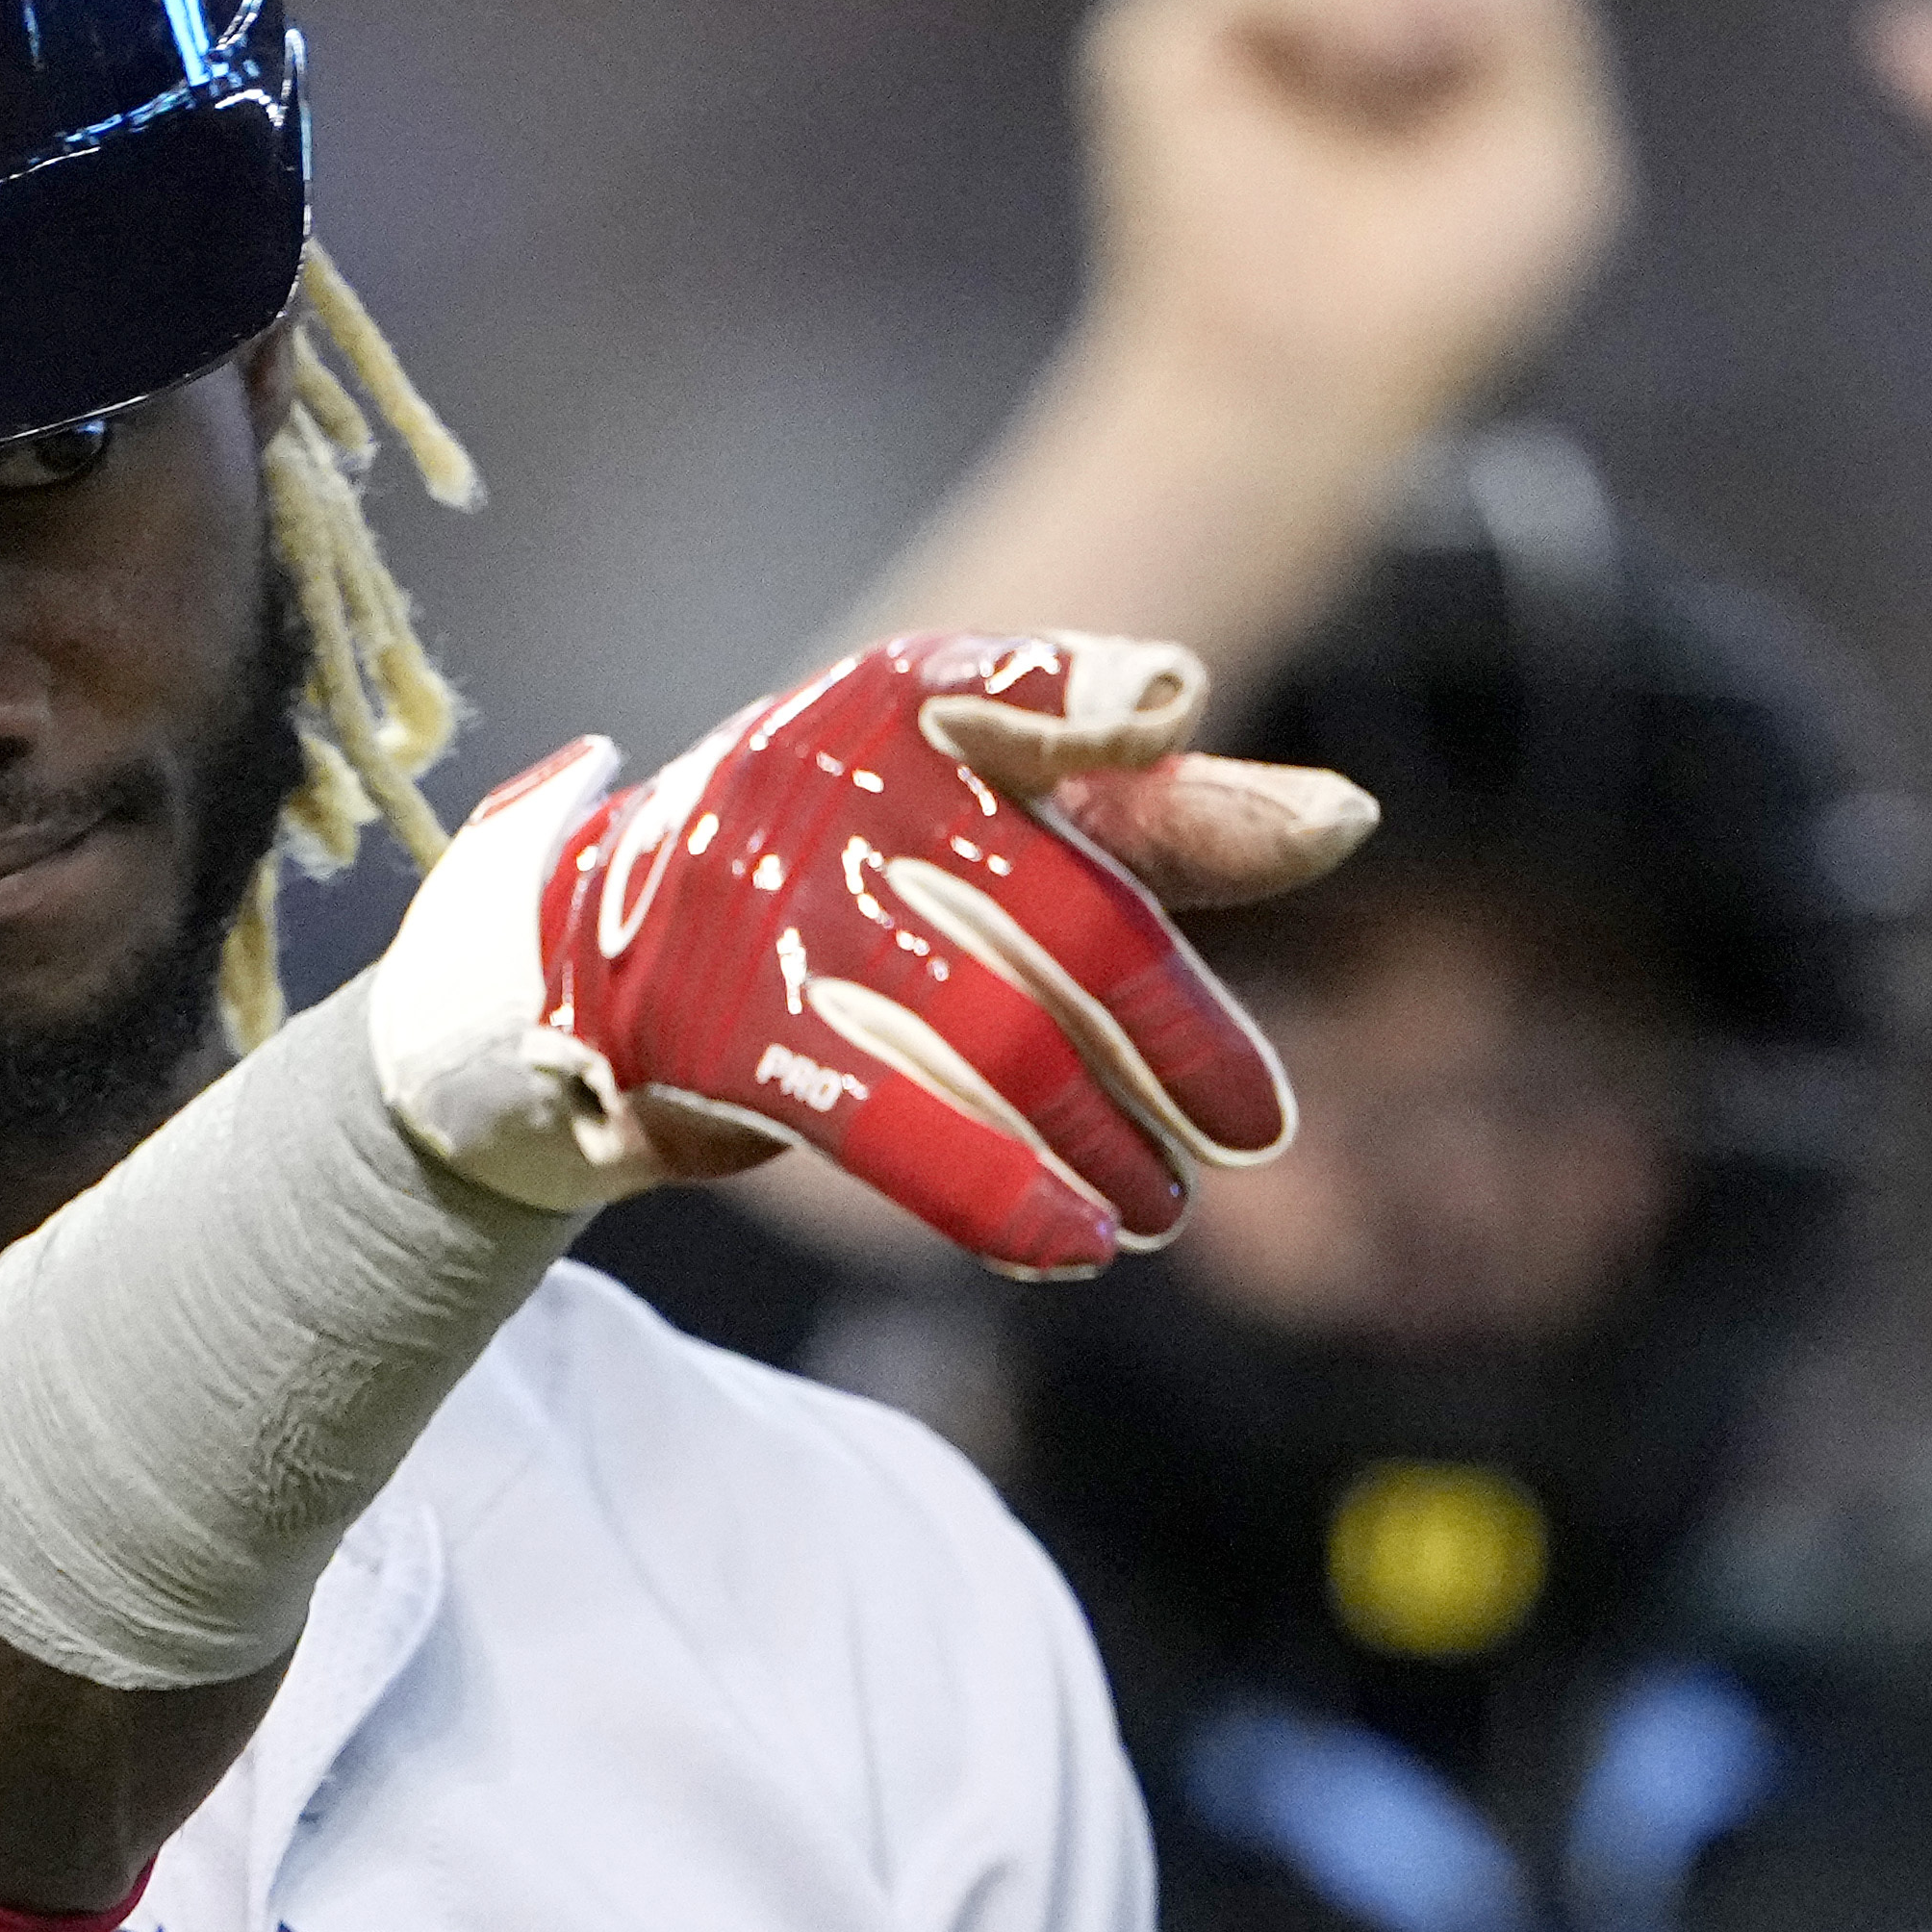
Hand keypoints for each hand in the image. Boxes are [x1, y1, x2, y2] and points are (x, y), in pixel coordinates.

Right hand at [375, 633, 1375, 1277]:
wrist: (579, 960)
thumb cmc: (843, 872)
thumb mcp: (994, 816)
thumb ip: (1169, 817)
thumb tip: (1352, 819)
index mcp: (910, 701)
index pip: (1021, 684)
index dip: (1098, 696)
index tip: (1172, 703)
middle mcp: (835, 781)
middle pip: (1065, 917)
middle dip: (1177, 1039)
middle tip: (1251, 1129)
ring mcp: (774, 908)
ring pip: (1001, 1036)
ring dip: (1108, 1141)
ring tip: (1163, 1206)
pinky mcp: (724, 1032)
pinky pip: (892, 1123)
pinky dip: (1000, 1195)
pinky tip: (1076, 1248)